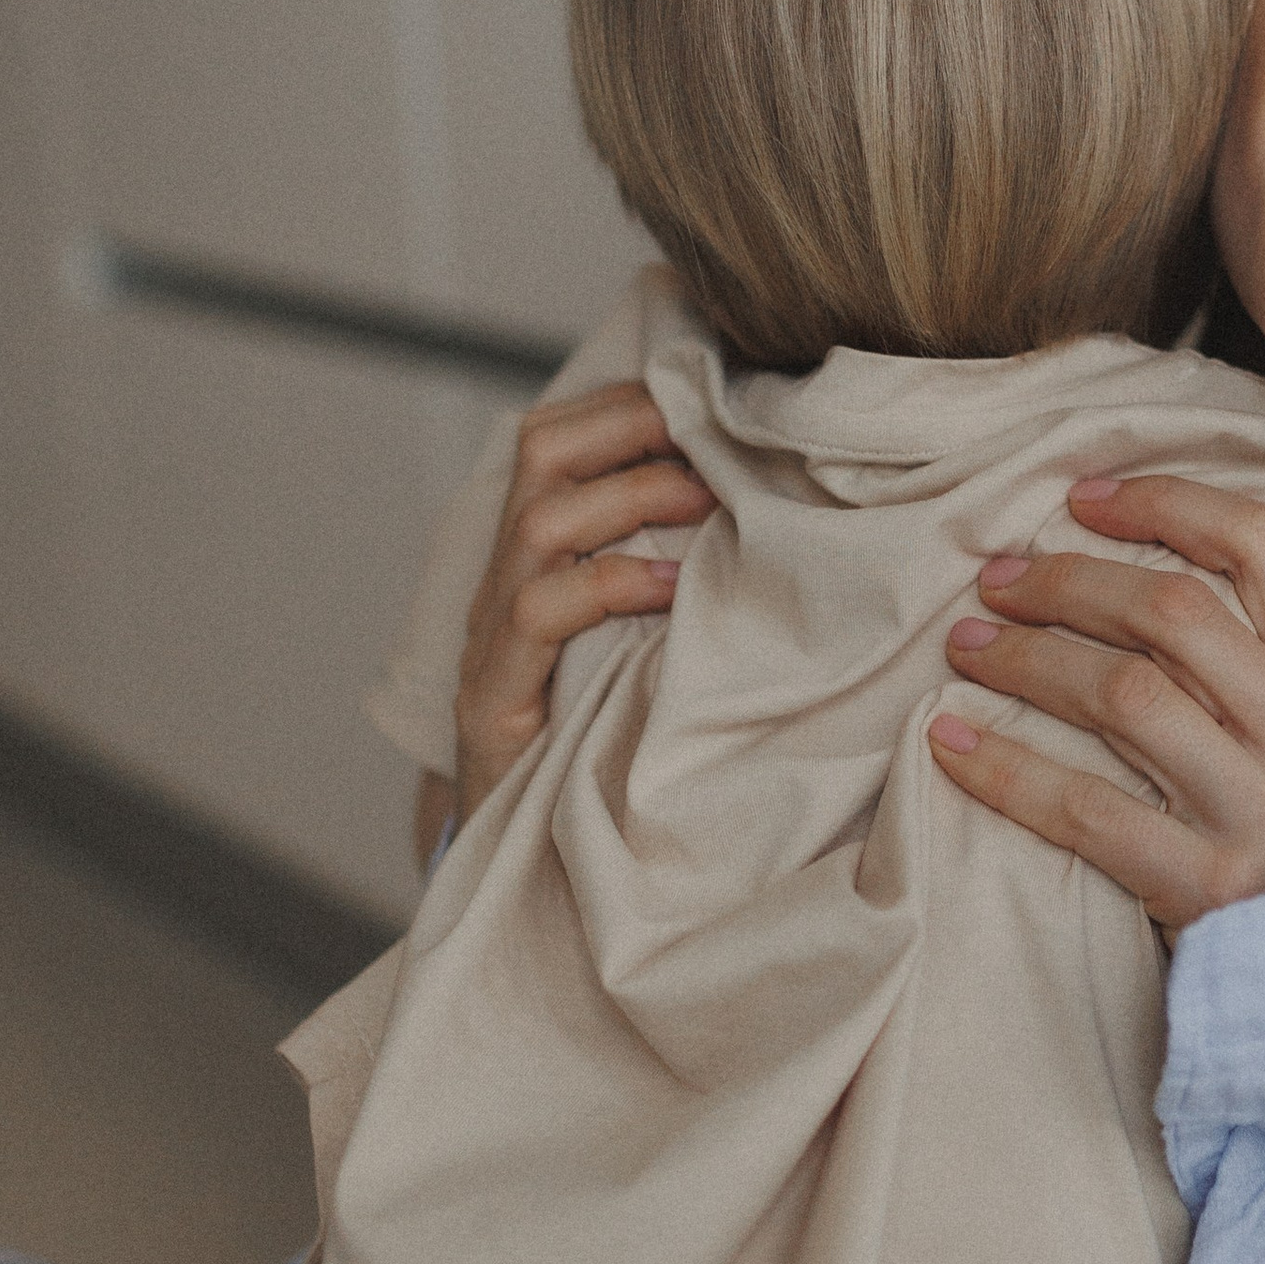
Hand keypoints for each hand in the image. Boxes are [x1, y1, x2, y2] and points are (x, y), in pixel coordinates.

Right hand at [450, 381, 714, 825]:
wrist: (533, 865)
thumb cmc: (605, 739)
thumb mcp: (641, 641)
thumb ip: (674, 569)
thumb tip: (773, 500)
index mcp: (536, 553)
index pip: (563, 434)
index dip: (633, 403)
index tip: (718, 398)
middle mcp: (504, 579)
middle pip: (542, 450)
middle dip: (632, 425)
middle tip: (720, 435)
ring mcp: (491, 637)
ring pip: (539, 521)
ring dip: (632, 494)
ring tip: (710, 498)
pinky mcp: (492, 700)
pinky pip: (537, 613)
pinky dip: (607, 585)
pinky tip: (670, 589)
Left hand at [927, 473, 1264, 935]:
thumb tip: (1140, 546)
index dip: (1170, 502)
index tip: (1085, 497)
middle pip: (1176, 613)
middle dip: (1071, 579)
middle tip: (1001, 578)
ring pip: (1124, 695)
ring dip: (1027, 658)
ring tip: (968, 645)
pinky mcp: (1210, 890)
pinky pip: (1084, 810)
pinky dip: (1005, 768)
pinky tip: (949, 742)